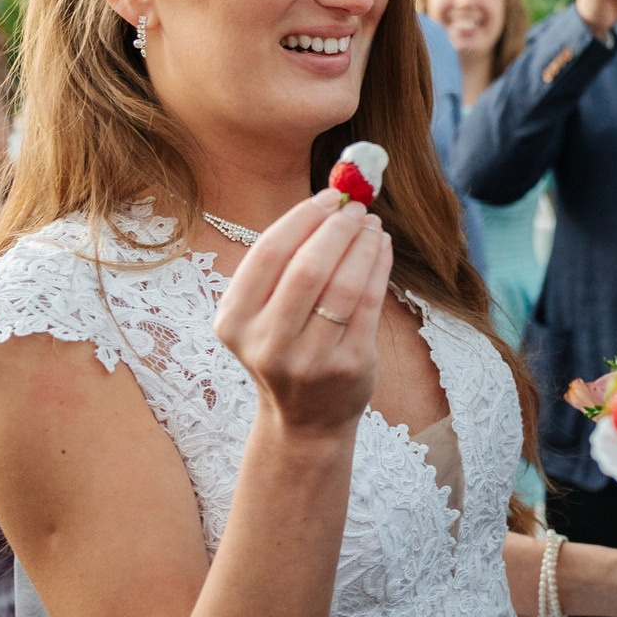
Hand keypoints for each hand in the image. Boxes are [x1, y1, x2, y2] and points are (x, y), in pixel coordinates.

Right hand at [211, 191, 390, 438]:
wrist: (304, 420)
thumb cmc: (285, 350)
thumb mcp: (262, 315)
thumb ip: (282, 266)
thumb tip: (329, 203)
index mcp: (233, 322)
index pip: (268, 254)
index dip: (302, 219)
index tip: (328, 196)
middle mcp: (266, 343)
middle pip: (306, 268)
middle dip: (336, 229)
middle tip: (355, 207)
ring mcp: (308, 358)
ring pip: (342, 285)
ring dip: (362, 245)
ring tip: (372, 224)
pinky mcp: (349, 366)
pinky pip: (368, 304)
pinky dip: (378, 266)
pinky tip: (382, 247)